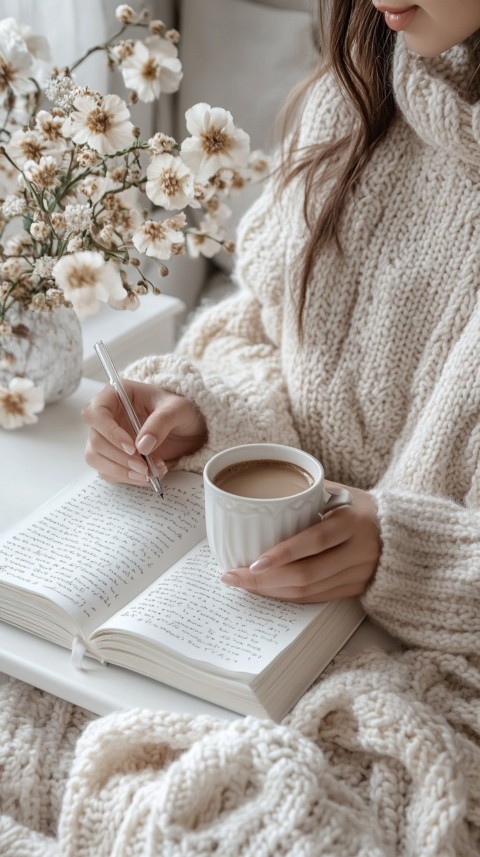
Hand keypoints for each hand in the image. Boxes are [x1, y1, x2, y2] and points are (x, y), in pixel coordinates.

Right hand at [82, 380, 206, 485]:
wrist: (188, 429)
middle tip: (144, 467)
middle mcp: (107, 416)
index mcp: (117, 396)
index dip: (109, 432)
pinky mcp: (113, 456)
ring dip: (121, 471)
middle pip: (95, 440)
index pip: (96, 413)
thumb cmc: (180, 411)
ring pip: (96, 458)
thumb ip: (161, 423)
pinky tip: (148, 476)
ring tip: (149, 474)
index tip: (132, 448)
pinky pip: (108, 471)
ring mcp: (107, 437)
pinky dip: (126, 477)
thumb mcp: (178, 410)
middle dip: (119, 458)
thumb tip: (142, 446)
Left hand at [221, 483, 380, 601]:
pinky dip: (288, 596)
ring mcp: (359, 574)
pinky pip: (317, 598)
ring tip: (242, 583)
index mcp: (353, 521)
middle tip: (232, 576)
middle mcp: (359, 551)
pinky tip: (267, 590)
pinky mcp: (356, 589)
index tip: (252, 562)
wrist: (407, 532)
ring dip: (271, 591)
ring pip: (309, 591)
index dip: (282, 554)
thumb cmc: (361, 507)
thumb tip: (261, 492)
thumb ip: (306, 494)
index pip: (314, 541)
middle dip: (264, 580)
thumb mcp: (339, 492)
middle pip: (306, 574)